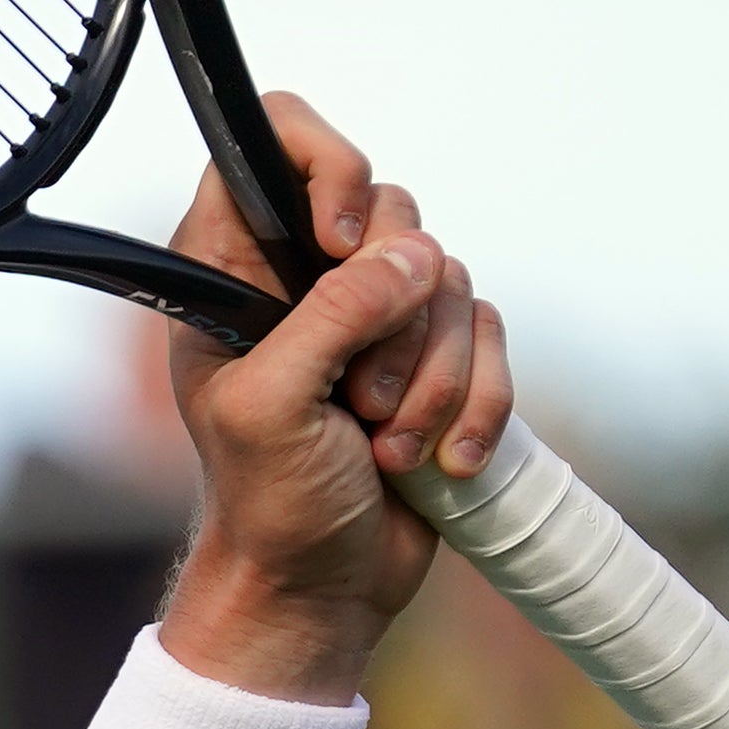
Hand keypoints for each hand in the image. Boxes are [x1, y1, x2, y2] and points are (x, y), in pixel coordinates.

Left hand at [152, 96, 510, 697]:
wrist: (318, 588)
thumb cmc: (267, 502)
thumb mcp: (272, 407)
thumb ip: (331, 317)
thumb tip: (410, 256)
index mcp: (234, 267)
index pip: (272, 140)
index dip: (324, 166)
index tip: (337, 241)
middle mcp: (306, 275)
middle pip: (390, 209)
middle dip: (393, 316)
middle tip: (355, 398)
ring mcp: (376, 314)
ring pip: (450, 279)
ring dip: (432, 377)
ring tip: (384, 447)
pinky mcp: (437, 355)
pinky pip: (494, 335)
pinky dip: (478, 403)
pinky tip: (438, 463)